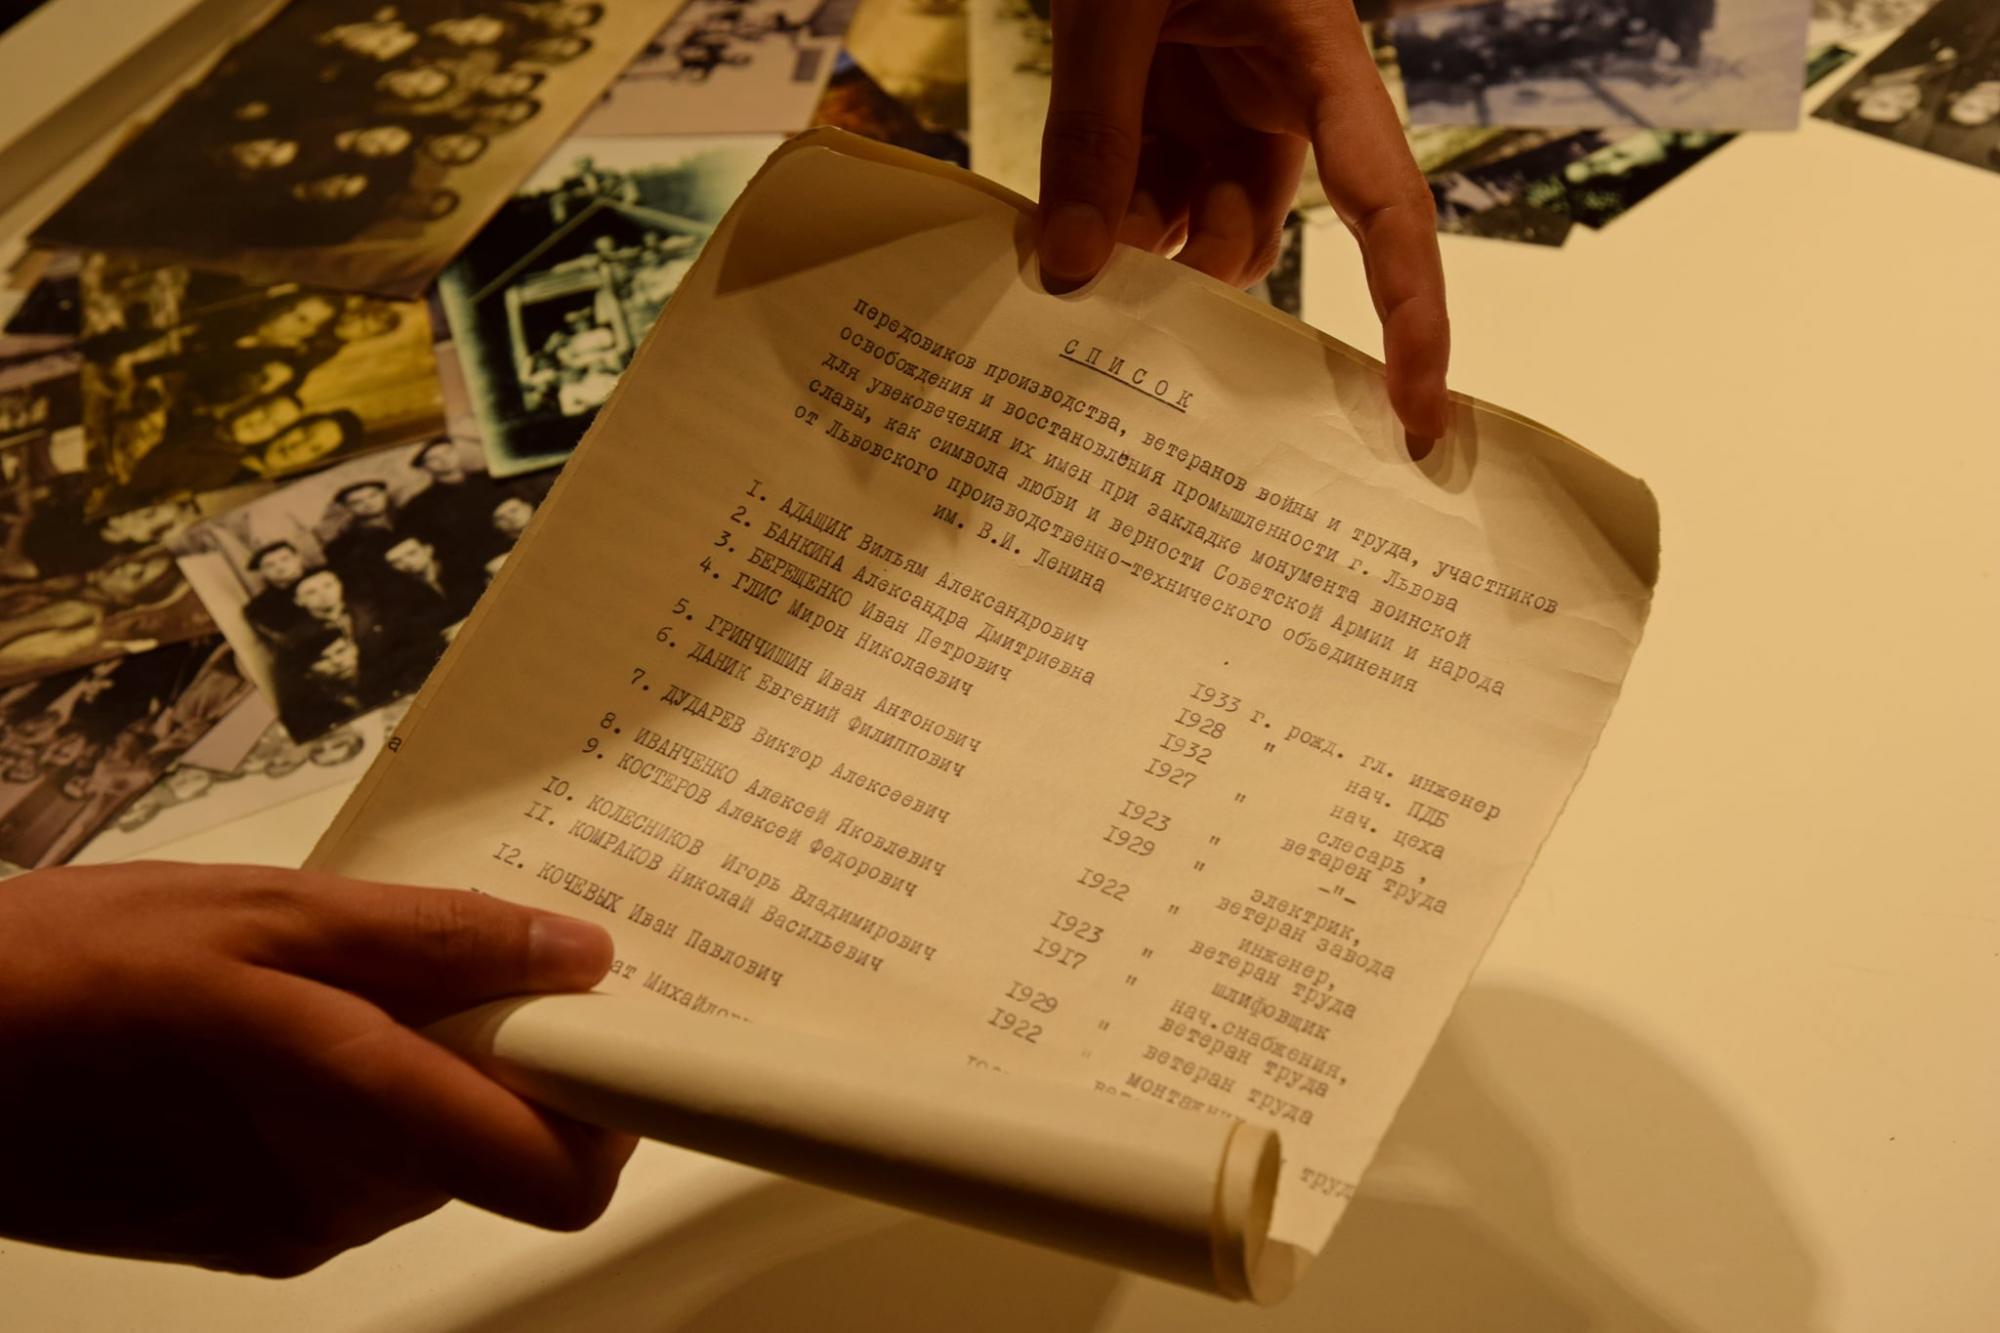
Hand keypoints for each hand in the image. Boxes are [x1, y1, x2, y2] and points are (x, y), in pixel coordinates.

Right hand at [0, 862, 635, 1275]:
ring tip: (340, 983)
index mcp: (360, 1120)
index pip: (562, 1173)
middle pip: (507, 1150)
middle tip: (450, 963)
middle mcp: (340, 1204)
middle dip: (510, 1056)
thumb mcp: (273, 913)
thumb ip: (441, 942)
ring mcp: (292, 1231)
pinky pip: (366, 1167)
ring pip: (437, 1152)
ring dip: (433, 1068)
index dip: (610, 1097)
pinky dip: (370, 1098)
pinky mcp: (252, 1234)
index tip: (602, 1020)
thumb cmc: (78, 970)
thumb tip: (576, 958)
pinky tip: (294, 1028)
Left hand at [1036, 0, 1449, 442]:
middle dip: (1191, 272)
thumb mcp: (1114, 7)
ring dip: (1132, 244)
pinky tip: (1058, 216)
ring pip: (1191, 223)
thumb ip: (1094, 134)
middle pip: (1257, 232)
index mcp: (1320, 62)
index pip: (1391, 212)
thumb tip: (1074, 270)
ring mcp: (1221, 102)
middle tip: (1113, 302)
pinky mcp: (1168, 103)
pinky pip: (1146, 189)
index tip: (1422, 417)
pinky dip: (1102, 212)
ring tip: (1068, 236)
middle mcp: (1284, 96)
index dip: (1414, 320)